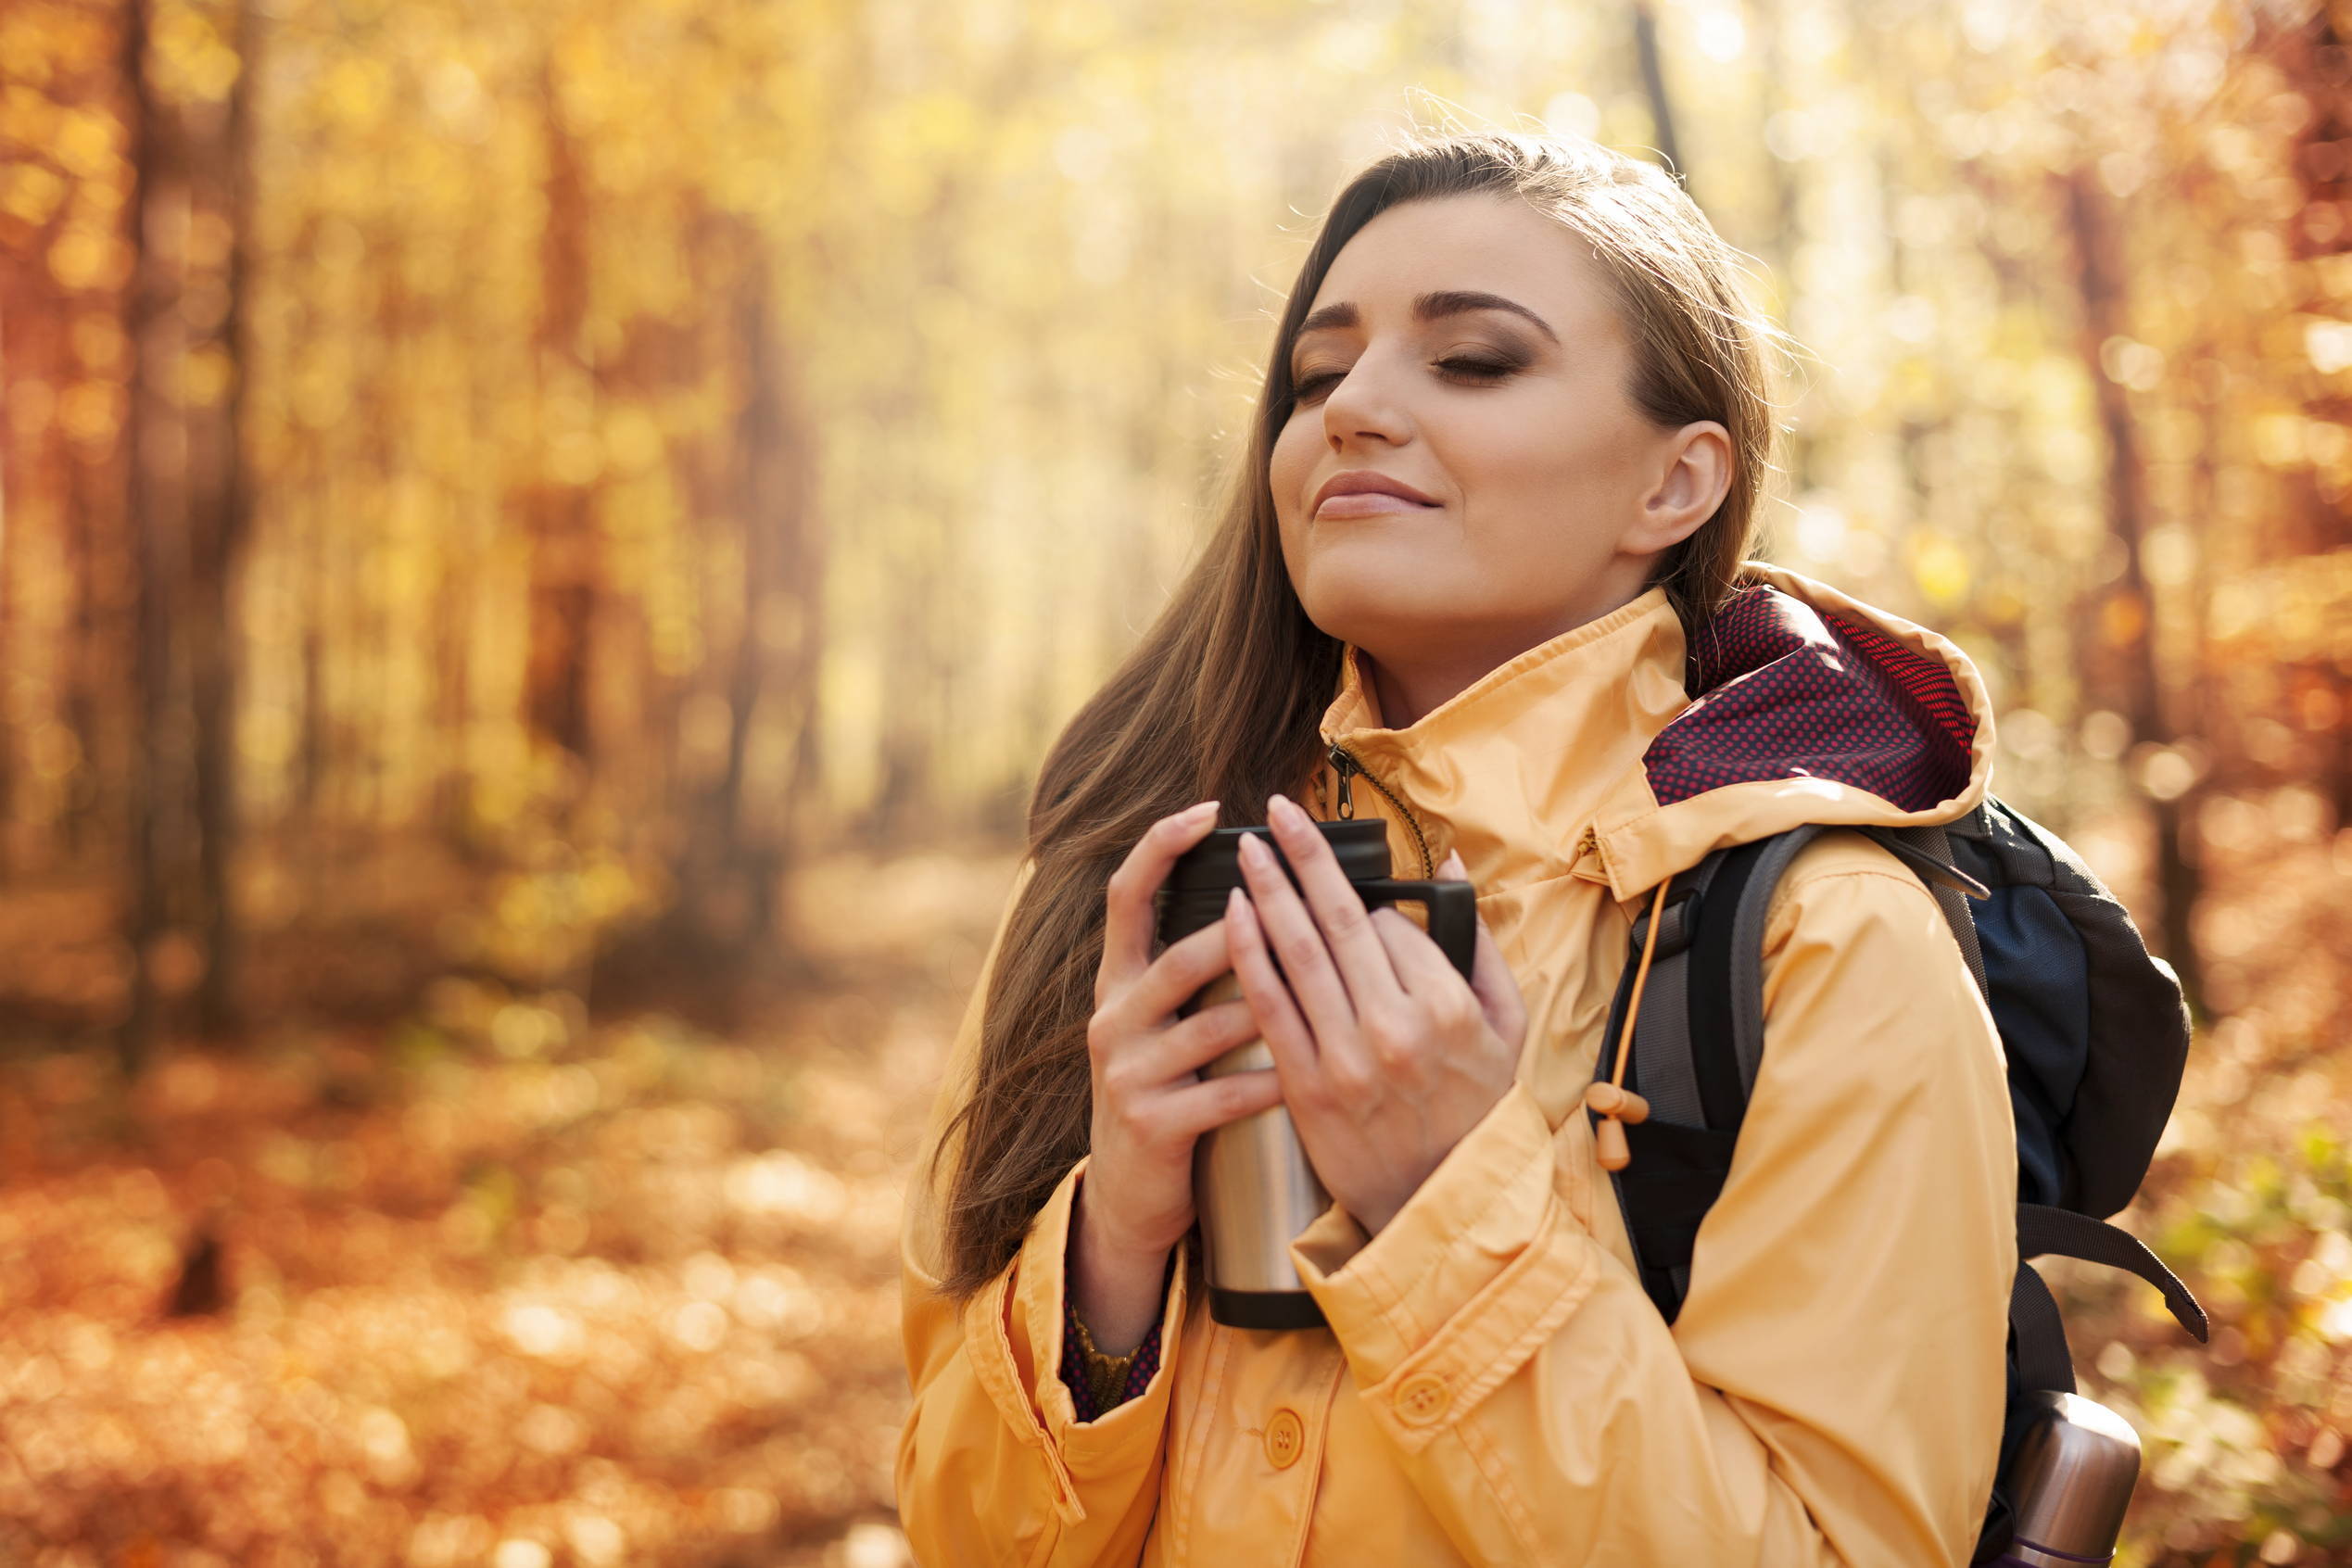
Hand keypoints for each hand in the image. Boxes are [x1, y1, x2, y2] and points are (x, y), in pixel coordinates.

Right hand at [1074, 800, 1286, 1352]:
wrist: (1130, 1196)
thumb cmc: (1170, 1092)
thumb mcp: (1164, 1022)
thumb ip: (1195, 966)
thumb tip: (1261, 897)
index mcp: (1118, 981)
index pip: (1126, 895)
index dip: (1161, 846)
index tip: (1210, 809)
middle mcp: (1112, 1017)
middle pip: (1175, 957)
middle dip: (1237, 931)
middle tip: (1290, 904)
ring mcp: (1127, 1072)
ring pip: (1206, 1024)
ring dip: (1267, 1007)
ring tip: (1320, 992)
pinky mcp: (1151, 1123)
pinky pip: (1222, 1093)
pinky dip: (1271, 1080)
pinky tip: (1308, 1072)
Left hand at [1224, 792, 1527, 1235]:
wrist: (1437, 1203)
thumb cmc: (1475, 1109)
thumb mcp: (1507, 1026)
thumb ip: (1478, 941)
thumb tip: (1449, 860)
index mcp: (1447, 1007)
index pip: (1392, 924)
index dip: (1369, 901)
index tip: (1350, 887)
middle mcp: (1395, 1027)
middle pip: (1338, 921)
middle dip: (1304, 857)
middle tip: (1276, 811)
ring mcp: (1345, 1059)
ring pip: (1297, 954)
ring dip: (1267, 891)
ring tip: (1248, 847)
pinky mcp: (1304, 1088)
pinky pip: (1269, 1005)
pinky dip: (1248, 953)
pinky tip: (1233, 913)